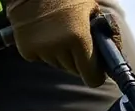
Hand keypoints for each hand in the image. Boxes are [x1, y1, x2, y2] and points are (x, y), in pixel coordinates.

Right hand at [5, 0, 119, 84]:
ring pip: (58, 64)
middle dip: (77, 59)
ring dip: (60, 54)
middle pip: (75, 70)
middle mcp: (60, 47)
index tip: (95, 69)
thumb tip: (109, 57)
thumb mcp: (90, 8)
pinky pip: (41, 59)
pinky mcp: (26, 49)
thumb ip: (100, 34)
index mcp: (79, 38)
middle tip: (73, 38)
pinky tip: (43, 33)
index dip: (95, 74)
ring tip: (57, 31)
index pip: (92, 78)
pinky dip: (43, 50)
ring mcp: (42, 49)